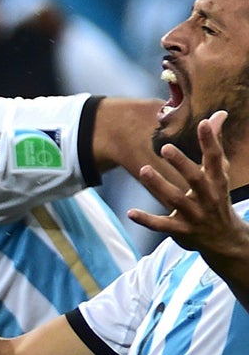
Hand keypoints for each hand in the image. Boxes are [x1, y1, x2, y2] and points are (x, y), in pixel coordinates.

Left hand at [131, 111, 244, 256]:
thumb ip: (215, 145)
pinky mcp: (180, 230)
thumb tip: (217, 115)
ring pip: (175, 199)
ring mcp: (194, 215)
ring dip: (159, 185)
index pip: (215, 158)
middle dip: (182, 164)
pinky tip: (130, 212)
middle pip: (195, 179)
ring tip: (144, 169)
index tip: (204, 122)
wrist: (225, 239)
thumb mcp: (219, 173)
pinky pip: (161, 225)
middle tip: (165, 148)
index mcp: (217, 181)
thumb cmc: (217, 197)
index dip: (210, 141)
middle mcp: (207, 197)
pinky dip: (146, 220)